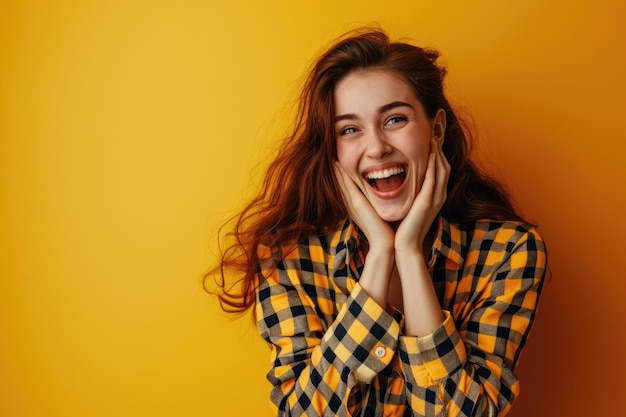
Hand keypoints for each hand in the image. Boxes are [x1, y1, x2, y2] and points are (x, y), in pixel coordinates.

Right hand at [333, 162, 393, 252]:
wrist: (385, 244)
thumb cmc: (386, 231)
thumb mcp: (380, 215)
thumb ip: (379, 207)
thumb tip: (384, 199)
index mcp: (358, 208)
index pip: (348, 189)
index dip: (342, 178)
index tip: (339, 166)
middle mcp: (352, 205)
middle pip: (341, 185)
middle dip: (337, 173)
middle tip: (331, 159)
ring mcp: (353, 204)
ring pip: (342, 183)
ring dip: (337, 171)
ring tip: (332, 159)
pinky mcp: (357, 204)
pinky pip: (347, 185)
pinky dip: (341, 175)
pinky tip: (337, 165)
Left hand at [395, 138, 449, 254]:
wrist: (405, 245)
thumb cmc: (405, 226)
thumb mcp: (411, 205)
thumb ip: (412, 192)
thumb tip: (405, 180)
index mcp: (435, 195)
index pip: (440, 168)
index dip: (438, 152)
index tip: (431, 137)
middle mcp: (439, 195)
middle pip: (444, 165)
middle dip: (440, 147)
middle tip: (435, 130)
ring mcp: (435, 199)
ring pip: (441, 169)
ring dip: (438, 152)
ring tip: (433, 136)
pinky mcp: (428, 203)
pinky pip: (433, 179)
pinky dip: (432, 165)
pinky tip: (429, 154)